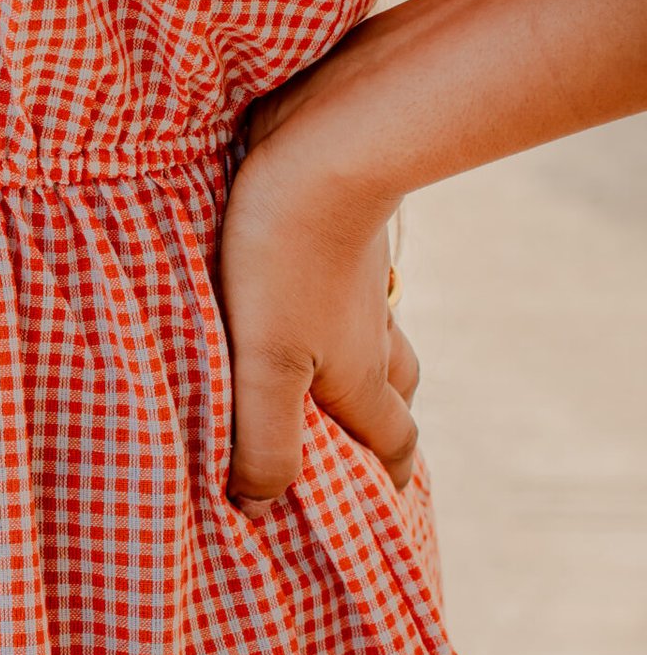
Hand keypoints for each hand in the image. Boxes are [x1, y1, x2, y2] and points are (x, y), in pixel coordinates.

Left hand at [218, 85, 420, 517]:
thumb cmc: (285, 257)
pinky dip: (333, 307)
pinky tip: (296, 296)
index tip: (382, 504)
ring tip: (328, 378)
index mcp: (361, 377)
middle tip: (358, 448)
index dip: (387, 478)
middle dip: (381, 426)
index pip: (391, 444)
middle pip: (395, 394)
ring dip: (362, 364)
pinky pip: (346, 286)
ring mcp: (359, 282)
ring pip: (376, 336)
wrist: (322, 146)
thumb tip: (259, 507)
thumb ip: (264, 440)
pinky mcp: (338, 237)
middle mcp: (371, 334)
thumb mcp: (265, 363)